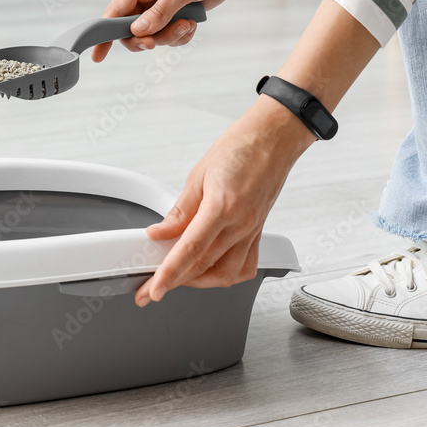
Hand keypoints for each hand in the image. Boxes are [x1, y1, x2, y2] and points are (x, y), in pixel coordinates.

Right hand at [91, 0, 258, 62]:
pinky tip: (193, 23)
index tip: (98, 55)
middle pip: (132, 29)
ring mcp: (163, 5)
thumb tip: (138, 32)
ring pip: (153, 35)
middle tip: (157, 42)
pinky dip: (181, 36)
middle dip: (146, 38)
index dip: (104, 34)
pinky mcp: (178, 12)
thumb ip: (161, 11)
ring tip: (188, 24)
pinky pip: (170, 35)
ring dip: (170, 37)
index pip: (115, 11)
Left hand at [136, 96, 315, 305]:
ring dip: (199, 282)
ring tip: (178, 278)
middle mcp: (241, 224)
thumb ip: (179, 211)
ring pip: (225, 274)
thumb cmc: (241, 147)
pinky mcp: (259, 232)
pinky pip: (245, 266)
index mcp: (222, 207)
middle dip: (175, 282)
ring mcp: (252, 231)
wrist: (273, 137)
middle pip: (204, 266)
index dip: (169, 274)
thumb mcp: (198, 175)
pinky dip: (225, 275)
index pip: (190, 250)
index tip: (154, 289)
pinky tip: (210, 271)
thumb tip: (160, 232)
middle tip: (153, 288)